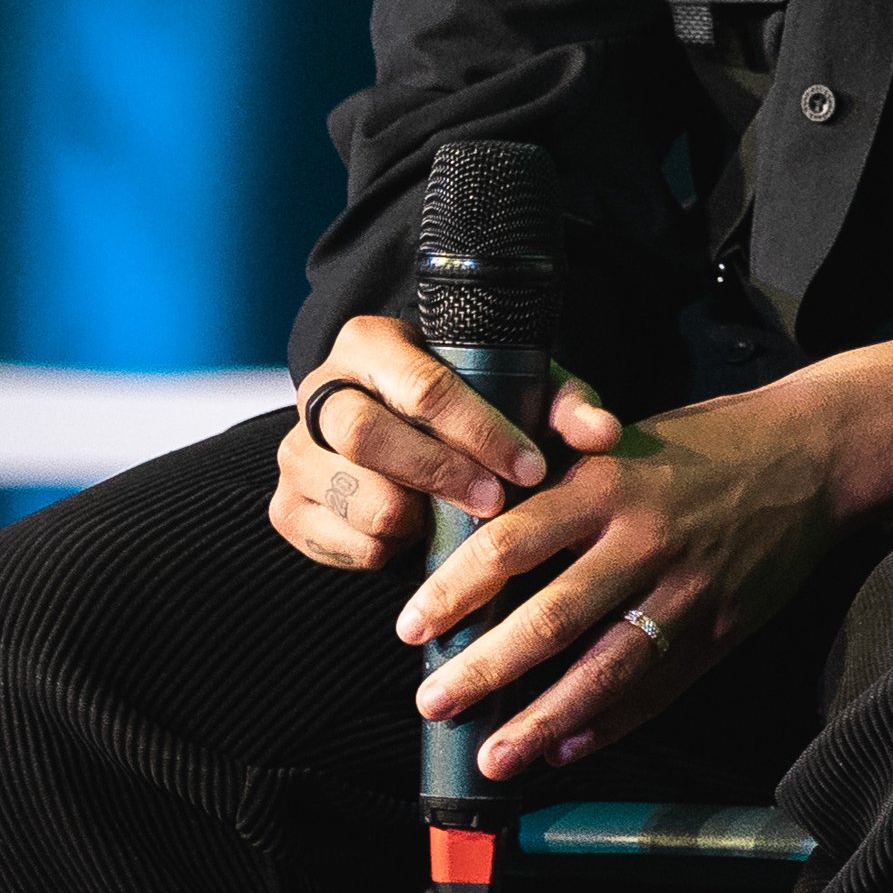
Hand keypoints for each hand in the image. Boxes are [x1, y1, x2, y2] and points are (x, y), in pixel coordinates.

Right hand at [270, 313, 619, 570]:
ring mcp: (296, 450)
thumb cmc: (475, 411)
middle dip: (438, 474)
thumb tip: (605, 434)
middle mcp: (320, 388)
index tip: (530, 468)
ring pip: (349, 492)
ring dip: (410, 516)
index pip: (422, 385)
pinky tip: (413, 539)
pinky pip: (332, 541)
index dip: (480, 432)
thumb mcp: (522, 397)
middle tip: (494, 502)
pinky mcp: (287, 507)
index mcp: (372, 342)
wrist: (412, 440)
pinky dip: (379, 550)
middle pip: (367, 433)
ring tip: (449, 520)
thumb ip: (565, 407)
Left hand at [395, 331, 892, 779]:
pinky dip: (610, 725)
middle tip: (433, 703)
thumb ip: (561, 491)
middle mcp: (642, 539)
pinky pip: (656, 688)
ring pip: (603, 669)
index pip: (510, 542)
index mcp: (607, 484)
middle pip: (548, 619)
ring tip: (494, 758)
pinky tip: (569, 749)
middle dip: (484, 670)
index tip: (410, 628)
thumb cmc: (706, 441)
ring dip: (542, 721)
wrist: (813, 452)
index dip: (454, 591)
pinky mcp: (720, 628)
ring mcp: (685, 591)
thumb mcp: (624, 442)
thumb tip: (481, 550)